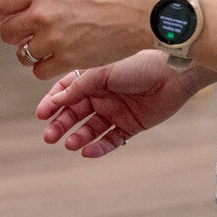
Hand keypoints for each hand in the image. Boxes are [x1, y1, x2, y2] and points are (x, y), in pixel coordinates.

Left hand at [0, 0, 155, 79]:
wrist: (142, 10)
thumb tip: (23, 6)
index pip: (1, 5)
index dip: (2, 16)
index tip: (8, 20)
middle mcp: (42, 12)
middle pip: (8, 33)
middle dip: (17, 37)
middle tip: (31, 38)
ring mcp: (53, 37)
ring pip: (22, 55)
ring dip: (32, 55)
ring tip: (48, 49)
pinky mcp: (67, 59)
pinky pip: (39, 72)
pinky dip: (45, 69)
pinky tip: (58, 61)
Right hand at [36, 50, 204, 157]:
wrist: (173, 74)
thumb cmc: (138, 64)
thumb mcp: (103, 72)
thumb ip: (79, 87)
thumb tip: (55, 100)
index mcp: (93, 78)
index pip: (66, 92)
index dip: (52, 103)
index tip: (42, 115)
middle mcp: (102, 95)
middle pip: (75, 113)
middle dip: (61, 124)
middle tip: (49, 137)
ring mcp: (116, 111)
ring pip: (91, 128)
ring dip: (78, 137)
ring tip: (70, 144)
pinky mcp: (131, 125)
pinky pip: (112, 140)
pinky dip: (99, 147)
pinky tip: (87, 151)